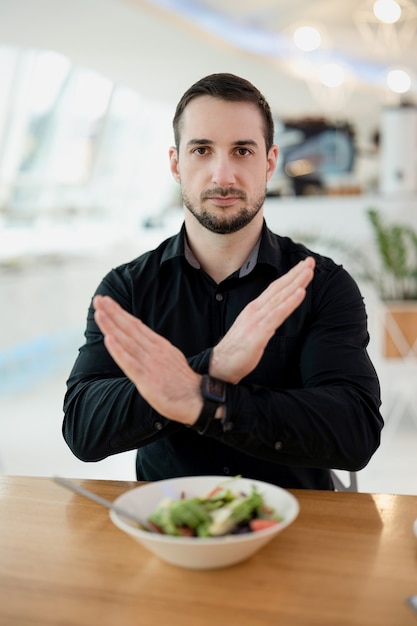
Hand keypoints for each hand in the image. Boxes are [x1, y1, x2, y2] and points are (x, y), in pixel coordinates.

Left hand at [93, 296, 202, 424]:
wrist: (198, 400)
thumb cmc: (183, 383)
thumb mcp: (171, 358)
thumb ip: (155, 350)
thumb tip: (142, 342)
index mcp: (159, 345)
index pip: (136, 325)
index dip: (120, 313)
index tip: (107, 301)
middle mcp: (154, 350)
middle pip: (130, 328)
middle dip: (113, 312)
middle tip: (98, 299)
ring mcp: (150, 364)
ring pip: (127, 341)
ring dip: (112, 326)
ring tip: (100, 312)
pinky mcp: (147, 379)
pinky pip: (130, 363)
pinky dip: (119, 350)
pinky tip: (109, 339)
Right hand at [209, 257, 314, 382]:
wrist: (220, 365)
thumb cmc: (237, 351)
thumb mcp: (253, 330)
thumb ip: (264, 321)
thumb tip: (276, 317)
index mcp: (254, 309)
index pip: (275, 288)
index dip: (289, 276)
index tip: (303, 267)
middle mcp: (255, 310)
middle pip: (279, 287)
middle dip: (296, 273)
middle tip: (310, 261)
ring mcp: (257, 319)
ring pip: (280, 297)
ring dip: (296, 282)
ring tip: (309, 271)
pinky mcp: (259, 331)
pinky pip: (277, 314)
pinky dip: (290, 302)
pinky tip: (300, 292)